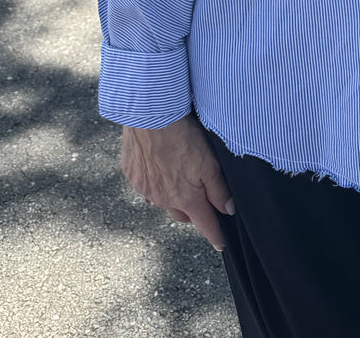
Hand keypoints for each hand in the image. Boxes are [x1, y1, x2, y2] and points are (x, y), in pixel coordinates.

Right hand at [120, 113, 234, 251]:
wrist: (149, 115)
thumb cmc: (183, 136)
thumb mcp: (210, 162)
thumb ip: (219, 190)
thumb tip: (228, 210)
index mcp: (186, 198)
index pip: (205, 225)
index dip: (215, 235)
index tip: (221, 244)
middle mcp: (163, 199)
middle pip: (183, 215)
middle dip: (193, 211)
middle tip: (201, 199)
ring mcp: (144, 188)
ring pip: (162, 200)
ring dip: (172, 195)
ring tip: (178, 175)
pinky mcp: (131, 175)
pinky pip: (145, 185)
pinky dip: (154, 180)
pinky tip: (158, 162)